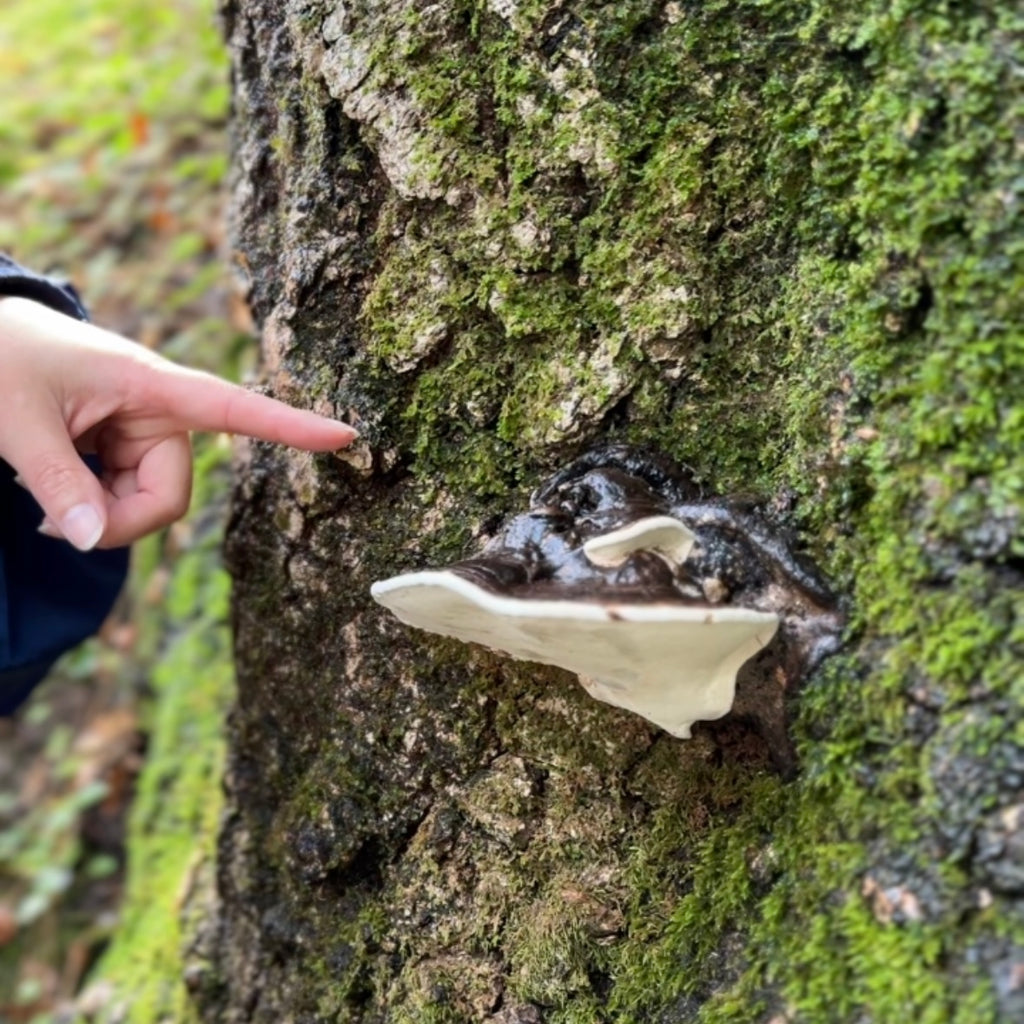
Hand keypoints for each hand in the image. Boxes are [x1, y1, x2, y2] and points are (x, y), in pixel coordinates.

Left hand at [0, 296, 357, 550]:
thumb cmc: (2, 359)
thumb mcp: (18, 422)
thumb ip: (56, 484)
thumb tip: (91, 544)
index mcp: (151, 386)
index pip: (235, 409)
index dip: (292, 427)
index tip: (347, 436)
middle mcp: (159, 413)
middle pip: (168, 496)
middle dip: (118, 522)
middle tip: (50, 525)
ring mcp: (143, 435)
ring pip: (149, 506)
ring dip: (100, 519)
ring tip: (43, 504)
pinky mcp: (125, 451)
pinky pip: (127, 502)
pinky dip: (93, 513)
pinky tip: (54, 501)